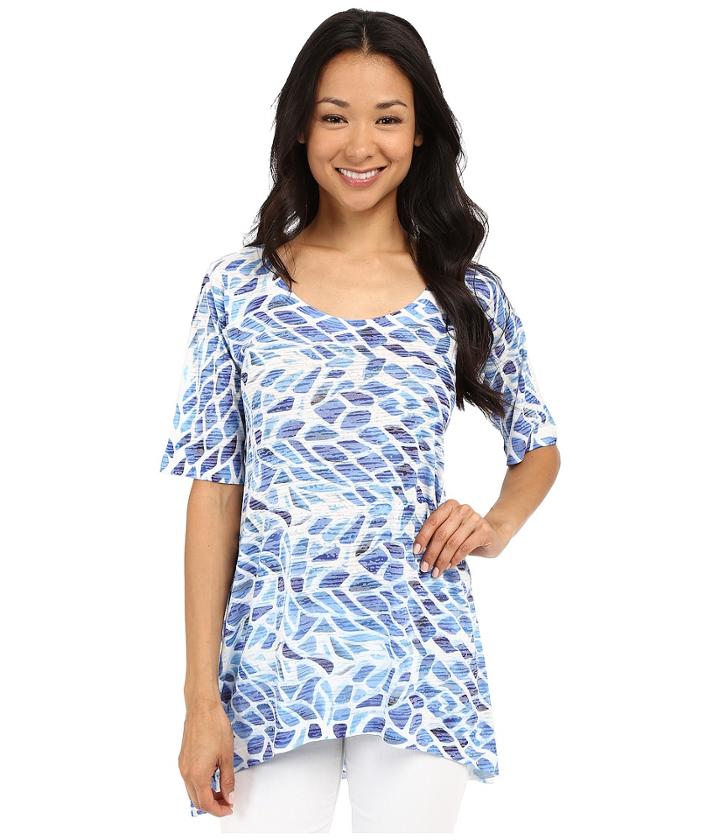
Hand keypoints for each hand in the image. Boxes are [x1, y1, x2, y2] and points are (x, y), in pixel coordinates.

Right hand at [178, 701, 235, 816]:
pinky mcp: (183, 758)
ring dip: (205, 796)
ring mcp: (182, 765)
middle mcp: (186, 773)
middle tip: (227, 802)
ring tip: (221, 791)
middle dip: (212, 805)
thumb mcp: (227, 756)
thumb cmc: (215, 727)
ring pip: (192, 791)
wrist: (202, 708)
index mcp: (197, 775)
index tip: (229, 808)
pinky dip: (200, 785)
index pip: (206, 803)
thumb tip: (228, 796)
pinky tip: (212, 778)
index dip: (219, 810)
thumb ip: (228, 780)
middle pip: (197, 800)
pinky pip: (189, 780)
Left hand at [412, 499, 509, 576]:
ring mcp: (475, 519)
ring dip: (442, 559)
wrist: (495, 533)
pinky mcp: (484, 531)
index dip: (423, 537)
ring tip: (436, 571)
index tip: (416, 552)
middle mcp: (463, 509)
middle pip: (442, 533)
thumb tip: (419, 551)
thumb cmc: (466, 533)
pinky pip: (465, 547)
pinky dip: (455, 559)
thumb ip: (438, 533)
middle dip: (431, 553)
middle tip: (425, 567)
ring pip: (453, 542)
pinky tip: (449, 566)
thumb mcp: (451, 529)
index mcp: (451, 505)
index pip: (433, 521)